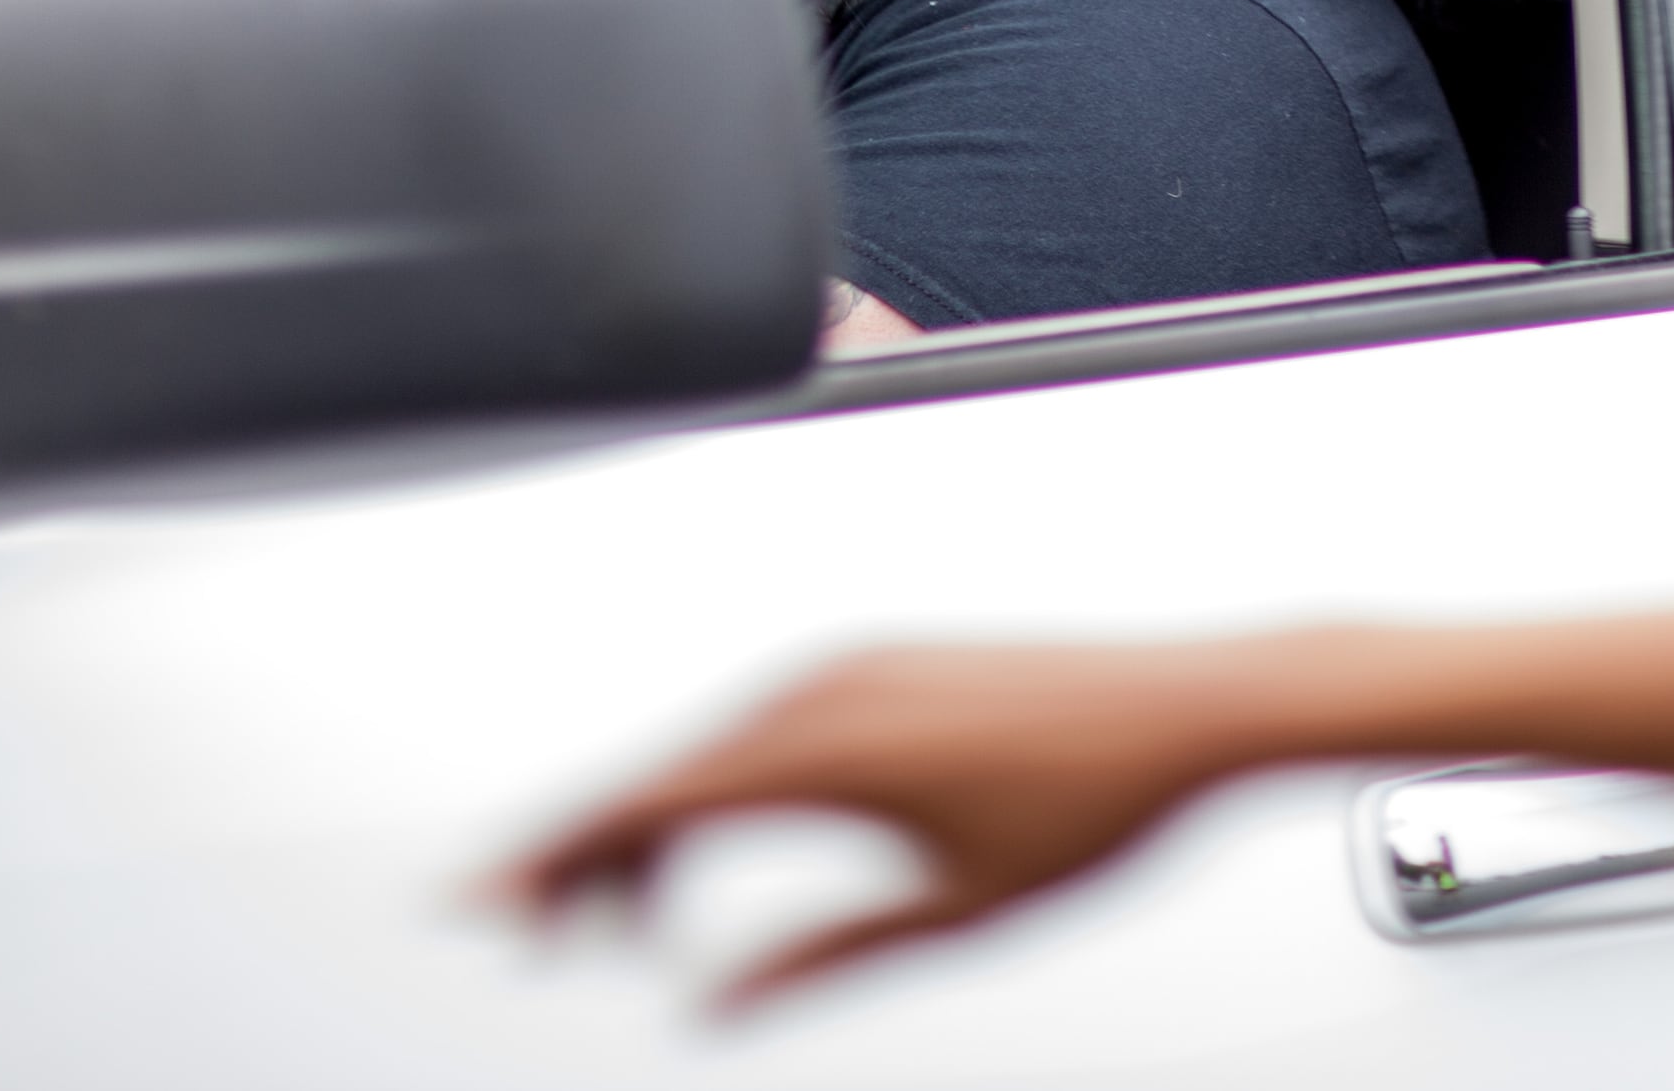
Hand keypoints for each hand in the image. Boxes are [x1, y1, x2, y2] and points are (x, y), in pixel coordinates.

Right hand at [497, 644, 1241, 1004]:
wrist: (1196, 705)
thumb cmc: (1099, 799)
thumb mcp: (956, 910)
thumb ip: (824, 958)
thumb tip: (717, 1009)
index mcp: (829, 746)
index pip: (648, 804)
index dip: (550, 855)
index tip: (477, 903)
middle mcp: (829, 685)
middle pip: (659, 775)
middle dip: (582, 859)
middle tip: (540, 941)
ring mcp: (855, 664)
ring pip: (707, 751)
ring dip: (651, 828)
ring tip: (621, 924)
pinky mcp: (882, 664)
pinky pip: (761, 726)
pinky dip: (712, 788)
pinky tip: (708, 848)